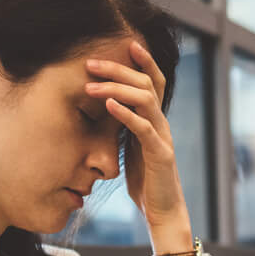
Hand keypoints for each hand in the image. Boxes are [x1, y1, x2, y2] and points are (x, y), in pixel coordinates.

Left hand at [85, 42, 192, 253]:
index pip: (153, 81)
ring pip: (145, 100)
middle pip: (146, 83)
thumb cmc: (145, 181)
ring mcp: (163, 138)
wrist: (163, 212)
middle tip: (91, 63)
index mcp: (155, 120)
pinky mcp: (160, 155)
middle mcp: (162, 124)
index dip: (142, 60)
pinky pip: (143, 128)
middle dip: (118, 69)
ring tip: (92, 86)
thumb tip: (108, 107)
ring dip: (116, 88)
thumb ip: (126, 126)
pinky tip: (108, 106)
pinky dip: (126, 114)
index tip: (124, 43)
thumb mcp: (132, 147)